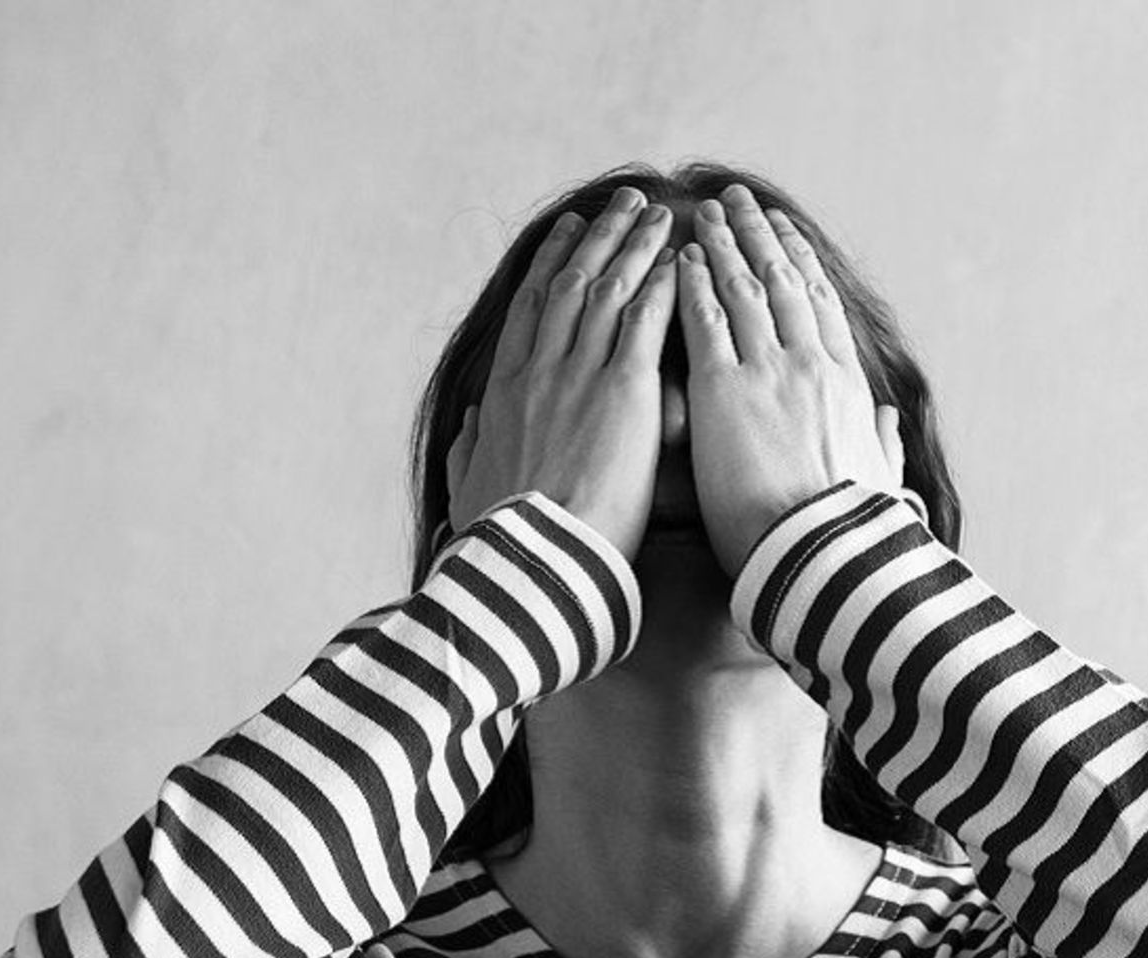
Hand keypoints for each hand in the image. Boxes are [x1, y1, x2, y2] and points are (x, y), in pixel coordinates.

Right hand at [447, 186, 676, 563]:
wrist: (532, 563)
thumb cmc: (501, 540)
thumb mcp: (467, 489)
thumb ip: (467, 450)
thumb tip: (467, 425)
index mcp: (502, 394)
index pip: (529, 310)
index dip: (549, 264)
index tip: (567, 236)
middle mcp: (539, 372)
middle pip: (571, 284)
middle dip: (600, 238)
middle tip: (622, 204)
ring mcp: (580, 378)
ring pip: (609, 291)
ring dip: (636, 247)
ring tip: (657, 214)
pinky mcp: (625, 395)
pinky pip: (645, 323)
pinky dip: (662, 286)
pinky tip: (680, 261)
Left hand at [677, 185, 903, 577]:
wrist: (818, 557)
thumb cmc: (848, 536)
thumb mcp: (881, 482)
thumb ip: (884, 445)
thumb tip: (892, 422)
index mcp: (847, 385)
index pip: (821, 305)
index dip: (800, 262)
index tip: (784, 235)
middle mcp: (810, 365)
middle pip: (782, 281)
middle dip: (757, 234)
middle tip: (738, 199)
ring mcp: (768, 372)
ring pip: (744, 288)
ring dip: (724, 243)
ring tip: (707, 212)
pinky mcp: (722, 391)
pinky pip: (705, 321)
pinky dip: (694, 284)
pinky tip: (683, 258)